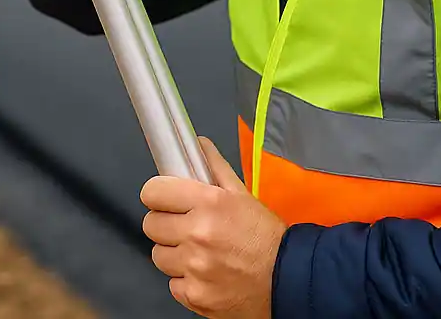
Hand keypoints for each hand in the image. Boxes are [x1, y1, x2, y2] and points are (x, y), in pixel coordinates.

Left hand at [140, 137, 286, 317]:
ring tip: (198, 253)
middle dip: (165, 224)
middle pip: (151, 225)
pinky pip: (173, 284)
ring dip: (174, 254)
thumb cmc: (267, 238)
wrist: (289, 281)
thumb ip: (214, 167)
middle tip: (185, 227)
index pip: (153, 192)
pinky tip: (205, 273)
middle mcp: (198, 234)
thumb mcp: (243, 195)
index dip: (157, 195)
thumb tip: (197, 145)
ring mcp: (195, 268)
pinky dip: (185, 280)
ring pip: (159, 256)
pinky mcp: (195, 295)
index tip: (163, 199)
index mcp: (209, 203)